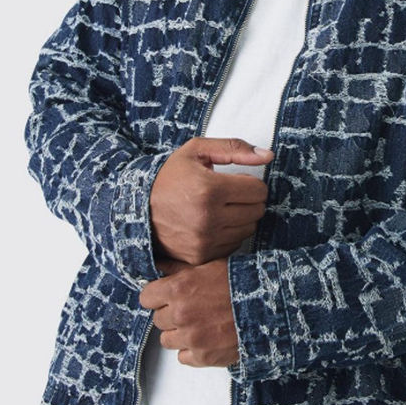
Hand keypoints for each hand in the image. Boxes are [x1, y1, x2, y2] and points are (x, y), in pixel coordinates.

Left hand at [139, 257, 238, 367]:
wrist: (270, 305)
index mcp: (178, 288)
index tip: (166, 297)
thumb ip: (178, 269)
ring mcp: (191, 337)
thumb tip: (157, 266)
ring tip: (201, 324)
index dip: (157, 296)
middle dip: (171, 314)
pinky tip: (208, 338)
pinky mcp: (203, 356)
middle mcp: (180, 314)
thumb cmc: (242, 283)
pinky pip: (183, 357)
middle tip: (192, 309)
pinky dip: (193, 350)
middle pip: (158, 319)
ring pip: (167, 340)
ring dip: (180, 333)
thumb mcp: (209, 266)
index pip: (146, 297)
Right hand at [149, 137, 273, 264]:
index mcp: (209, 189)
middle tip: (230, 194)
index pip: (258, 190)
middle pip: (257, 210)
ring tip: (221, 208)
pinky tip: (214, 223)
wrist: (136, 207)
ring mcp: (204, 241)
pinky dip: (229, 234)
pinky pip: (234, 245)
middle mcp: (208, 218)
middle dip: (248, 200)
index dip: (251, 183)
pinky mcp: (200, 256)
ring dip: (241, 217)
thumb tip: (268, 156)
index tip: (237, 180)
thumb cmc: (169, 176)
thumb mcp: (197, 151)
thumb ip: (235, 148)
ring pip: (249, 229)